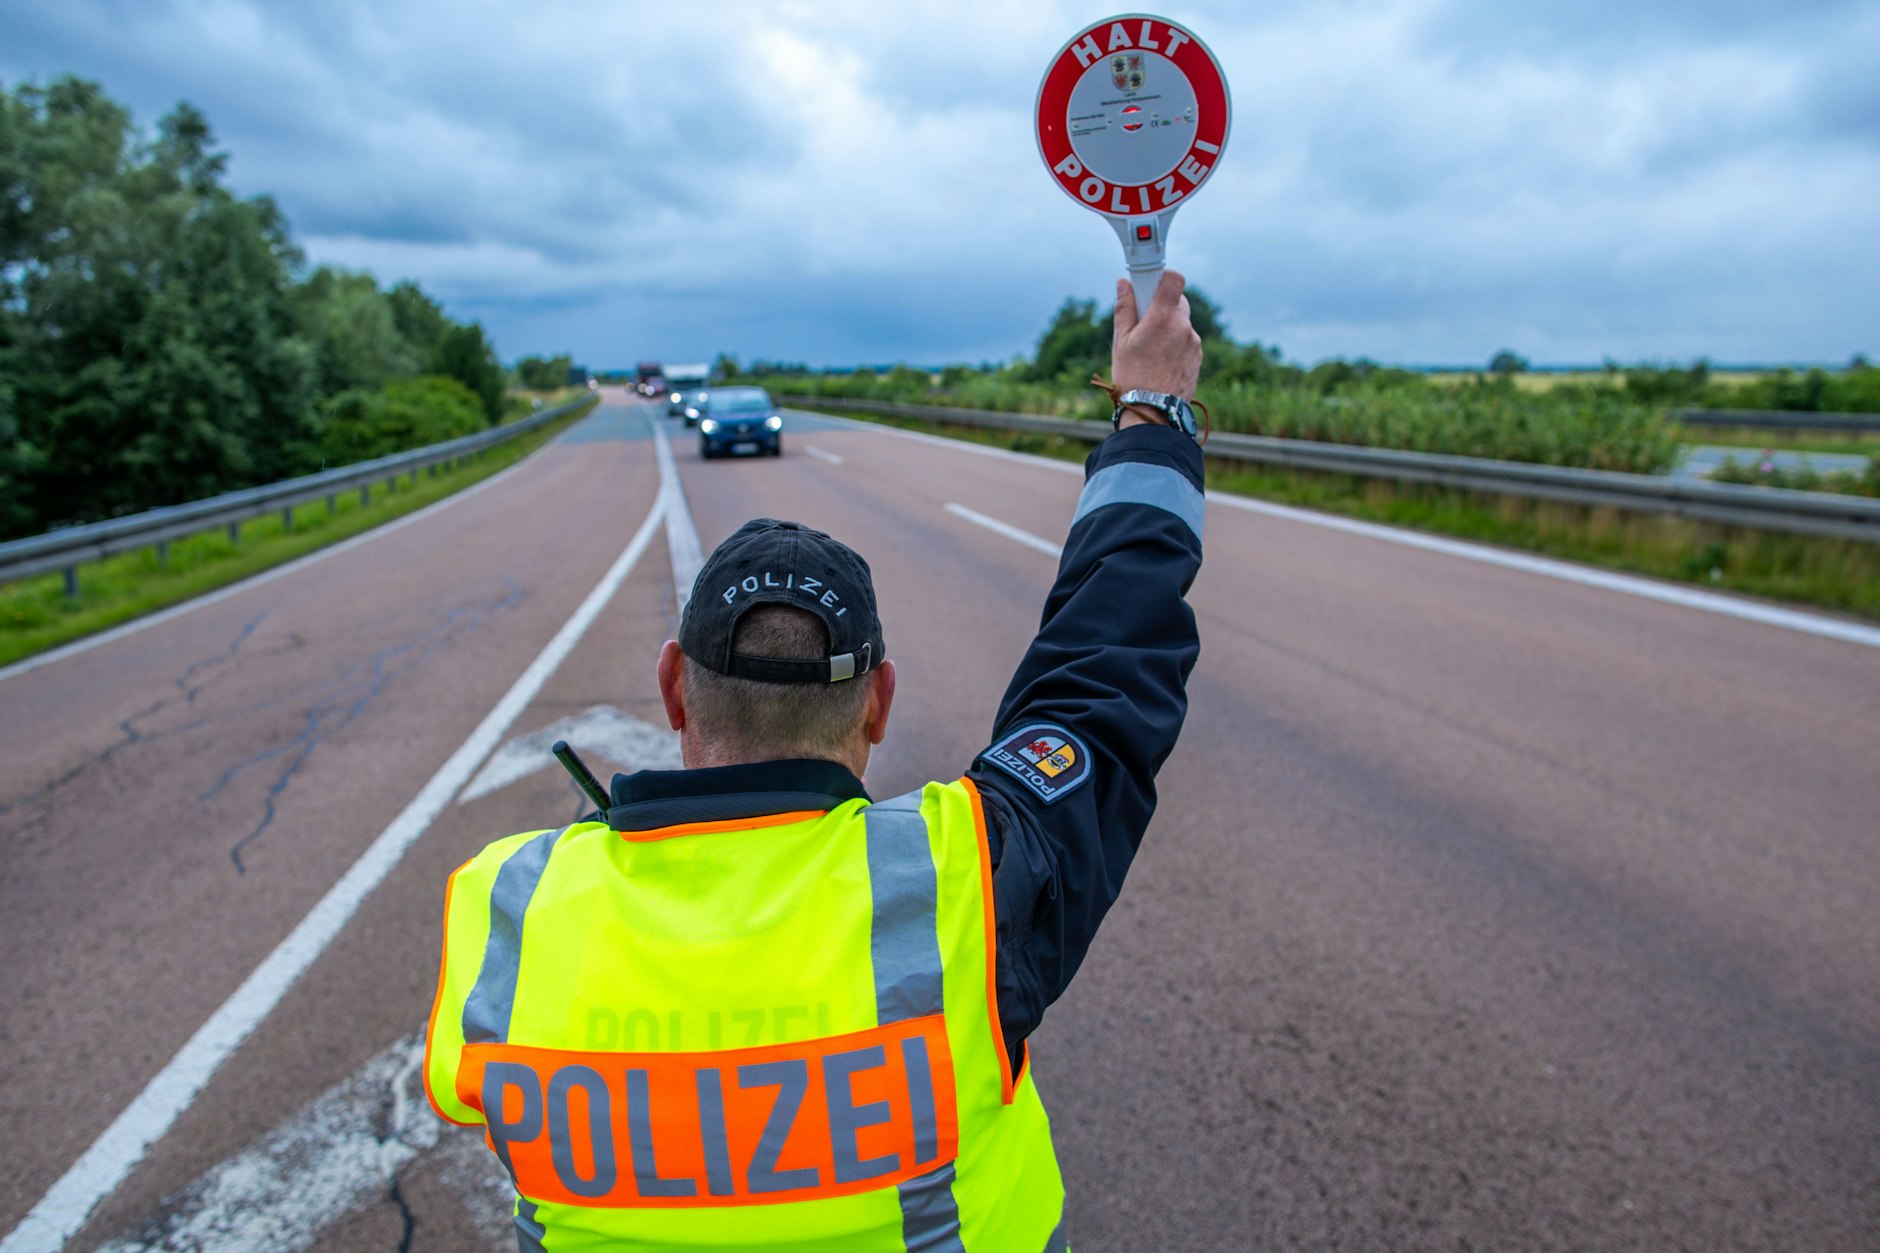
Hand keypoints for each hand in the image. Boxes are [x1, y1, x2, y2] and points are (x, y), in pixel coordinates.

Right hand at [1111, 270, 1202, 425]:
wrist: (1153, 411)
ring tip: (1151, 351)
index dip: (1164, 277)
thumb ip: (1124, 308)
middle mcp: (1183, 326)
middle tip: (1144, 322)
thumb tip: (1123, 284)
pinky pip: (1187, 341)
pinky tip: (1161, 362)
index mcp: (1163, 317)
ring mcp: (1194, 342)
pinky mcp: (1198, 357)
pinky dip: (1176, 345)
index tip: (1151, 285)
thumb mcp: (1121, 341)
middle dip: (1162, 307)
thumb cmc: (1133, 376)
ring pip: (1181, 324)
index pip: (1174, 279)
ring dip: (1169, 329)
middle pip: (1177, 302)